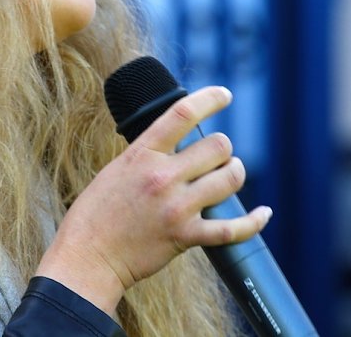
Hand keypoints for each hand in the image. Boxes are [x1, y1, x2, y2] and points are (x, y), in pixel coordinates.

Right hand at [35, 86, 271, 314]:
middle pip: (218, 146)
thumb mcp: (118, 169)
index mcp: (142, 154)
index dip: (211, 98)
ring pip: (231, 178)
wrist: (88, 256)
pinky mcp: (186, 237)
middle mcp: (162, 177)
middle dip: (223, 149)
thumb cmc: (97, 212)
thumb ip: (149, 154)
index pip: (183, 113)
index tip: (225, 95)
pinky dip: (254, 221)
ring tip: (228, 177)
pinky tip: (263, 214)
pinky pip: (233, 228)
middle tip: (217, 157)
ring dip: (235, 174)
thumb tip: (178, 141)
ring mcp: (176, 207)